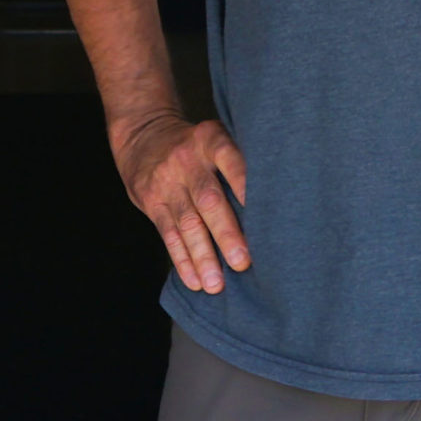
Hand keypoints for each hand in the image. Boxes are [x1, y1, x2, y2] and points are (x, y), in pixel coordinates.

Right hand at [113, 112, 249, 294]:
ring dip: (202, 256)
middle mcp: (187, 160)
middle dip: (225, 233)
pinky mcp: (152, 202)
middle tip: (242, 262)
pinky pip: (168, 234)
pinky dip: (182, 260)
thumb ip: (238, 161)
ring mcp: (167, 182)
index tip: (262, 210)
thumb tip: (276, 205)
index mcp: (209, 139)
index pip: (230, 160)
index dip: (244, 183)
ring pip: (187, 223)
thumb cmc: (197, 145)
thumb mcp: (215, 137)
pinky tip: (195, 280)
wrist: (143, 136)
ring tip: (216, 284)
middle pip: (208, 200)